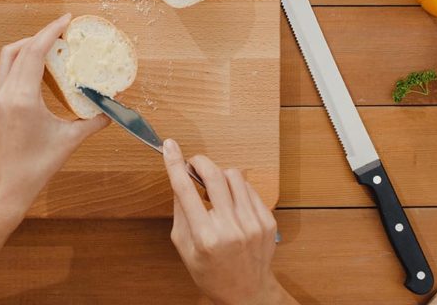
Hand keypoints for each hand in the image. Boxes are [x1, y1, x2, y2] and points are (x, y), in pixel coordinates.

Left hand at [0, 14, 109, 227]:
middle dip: (39, 36)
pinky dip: (24, 63)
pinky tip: (43, 71)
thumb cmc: (34, 168)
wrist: (5, 188)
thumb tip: (113, 109)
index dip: (49, 31)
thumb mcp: (69, 142)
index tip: (66, 20)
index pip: (33, 52)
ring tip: (53, 48)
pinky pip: (9, 72)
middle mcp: (6, 93)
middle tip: (63, 33)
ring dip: (28, 47)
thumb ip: (93, 122)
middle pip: (17, 49)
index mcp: (22, 98)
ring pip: (9, 59)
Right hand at [163, 139, 291, 304]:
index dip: (174, 164)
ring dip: (219, 175)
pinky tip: (231, 202)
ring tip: (214, 190)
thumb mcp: (184, 248)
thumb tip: (180, 178)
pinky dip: (236, 188)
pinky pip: (249, 188)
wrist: (246, 292)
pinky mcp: (267, 220)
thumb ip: (181, 212)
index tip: (169, 146)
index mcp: (205, 236)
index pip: (185, 190)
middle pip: (213, 175)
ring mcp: (252, 223)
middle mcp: (230, 227)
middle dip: (199, 162)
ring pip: (233, 176)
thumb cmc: (210, 273)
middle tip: (193, 164)